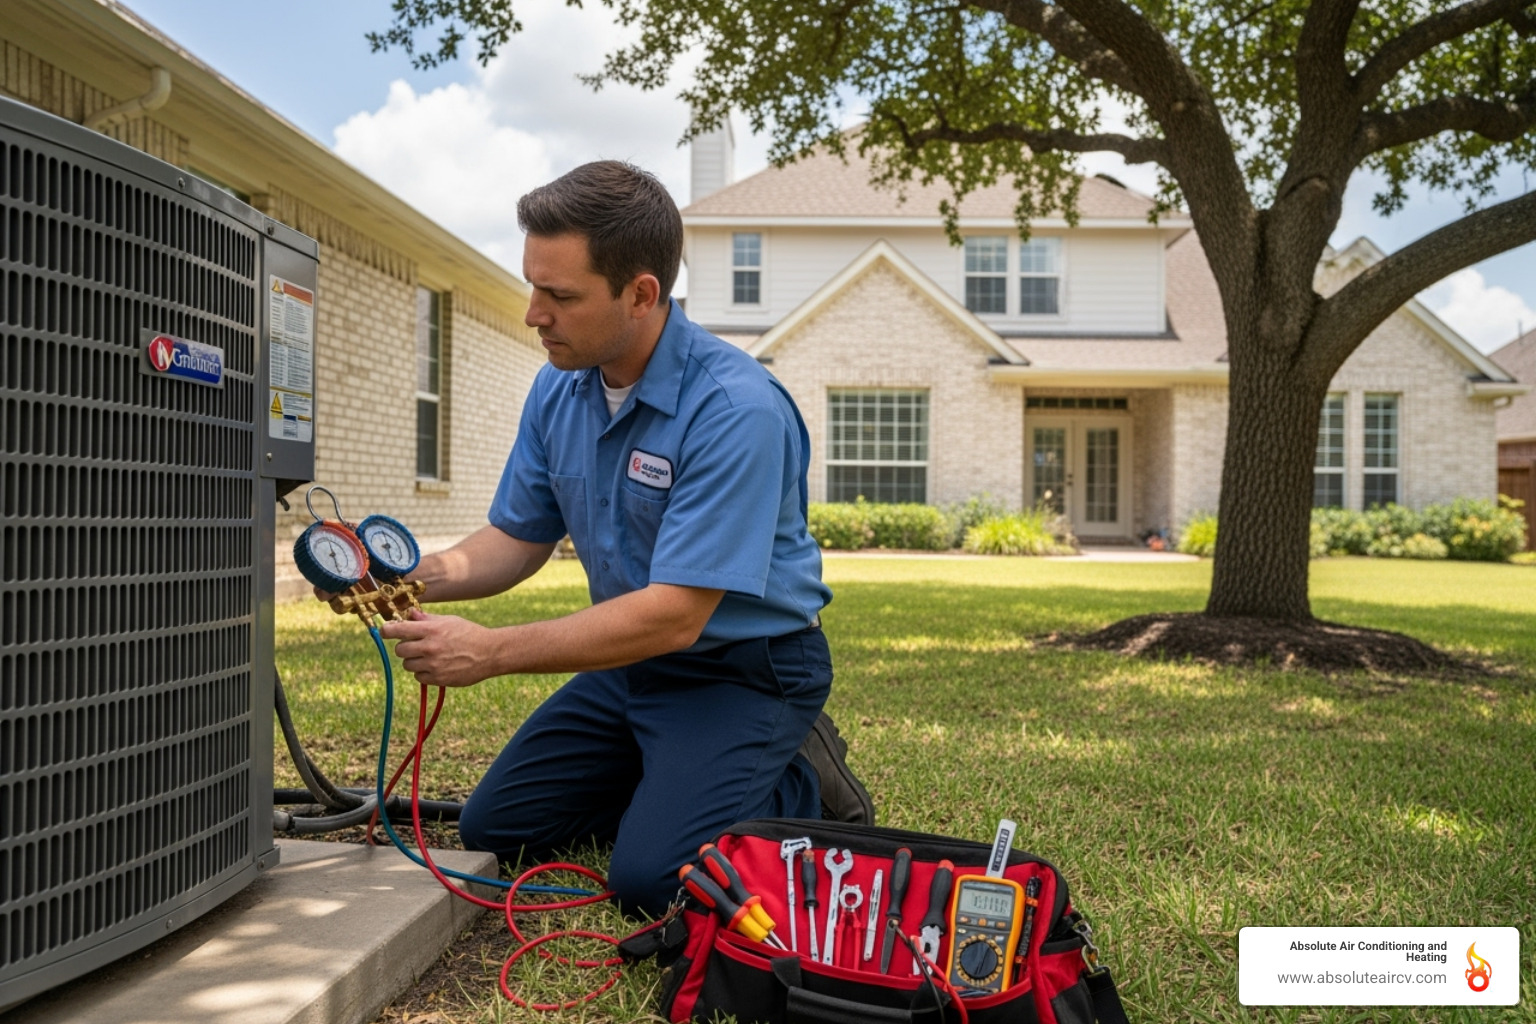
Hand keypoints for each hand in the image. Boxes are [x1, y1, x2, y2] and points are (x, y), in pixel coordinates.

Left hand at [379, 608, 494, 687]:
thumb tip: (409, 614)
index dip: (387, 631)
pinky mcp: (438, 679)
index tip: (384, 631)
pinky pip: (419, 677)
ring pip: (408, 665)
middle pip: (400, 650)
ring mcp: (434, 665)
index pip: (398, 630)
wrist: (490, 653)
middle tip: (416, 645)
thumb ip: (427, 619)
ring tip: (430, 656)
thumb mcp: (449, 621)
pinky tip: (436, 666)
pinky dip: (424, 673)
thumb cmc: (470, 633)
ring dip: (414, 661)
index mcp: (431, 630)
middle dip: (405, 647)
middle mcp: (430, 648)